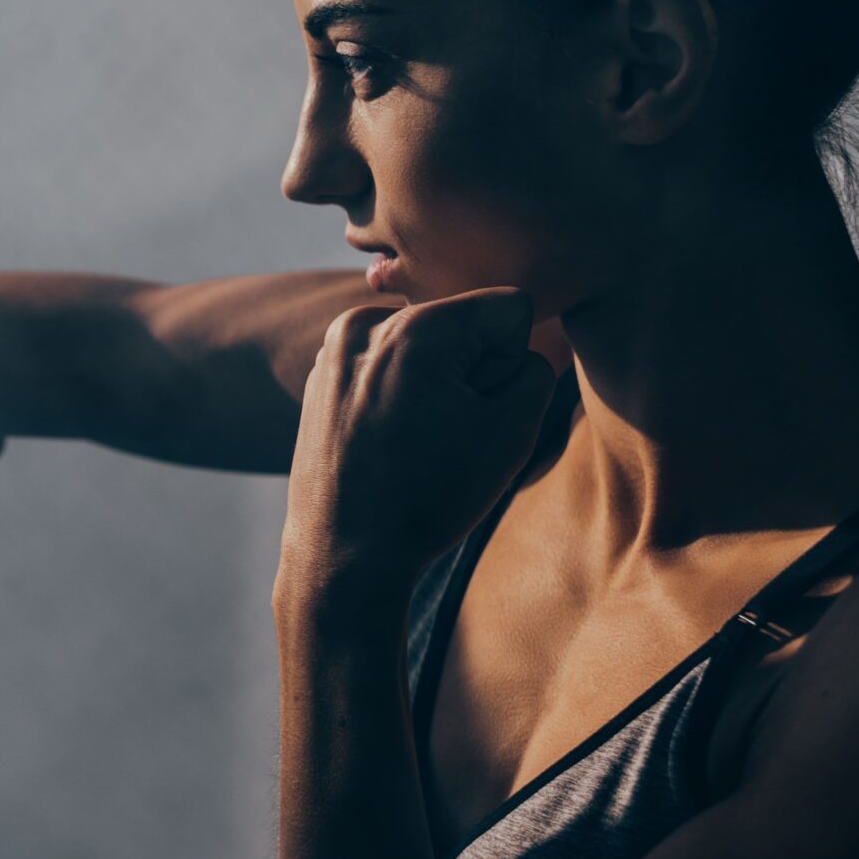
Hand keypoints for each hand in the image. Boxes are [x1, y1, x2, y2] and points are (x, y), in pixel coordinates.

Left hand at [283, 286, 557, 598]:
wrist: (345, 550)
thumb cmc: (429, 495)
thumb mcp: (512, 431)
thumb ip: (536, 370)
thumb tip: (517, 348)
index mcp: (413, 326)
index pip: (509, 307)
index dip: (513, 361)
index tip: (482, 409)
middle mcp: (365, 322)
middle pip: (463, 325)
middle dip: (473, 371)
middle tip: (446, 433)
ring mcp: (335, 348)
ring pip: (427, 346)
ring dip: (439, 383)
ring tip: (417, 440)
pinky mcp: (321, 375)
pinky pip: (389, 366)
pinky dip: (401, 394)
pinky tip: (390, 441)